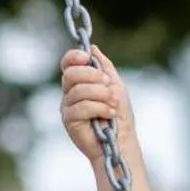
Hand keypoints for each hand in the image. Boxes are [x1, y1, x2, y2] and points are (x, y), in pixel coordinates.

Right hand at [59, 45, 134, 162]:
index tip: (87, 58)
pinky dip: (99, 108)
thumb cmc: (120, 115)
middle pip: (70, 74)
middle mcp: (70, 93)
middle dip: (92, 76)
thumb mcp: (116, 86)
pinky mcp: (69, 121)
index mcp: (80, 82)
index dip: (74, 57)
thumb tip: (93, 48)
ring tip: (113, 103)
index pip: (68, 63)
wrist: (121, 142)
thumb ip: (104, 67)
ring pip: (77, 91)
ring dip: (100, 94)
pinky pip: (80, 107)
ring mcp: (68, 107)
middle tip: (109, 85)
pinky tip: (110, 114)